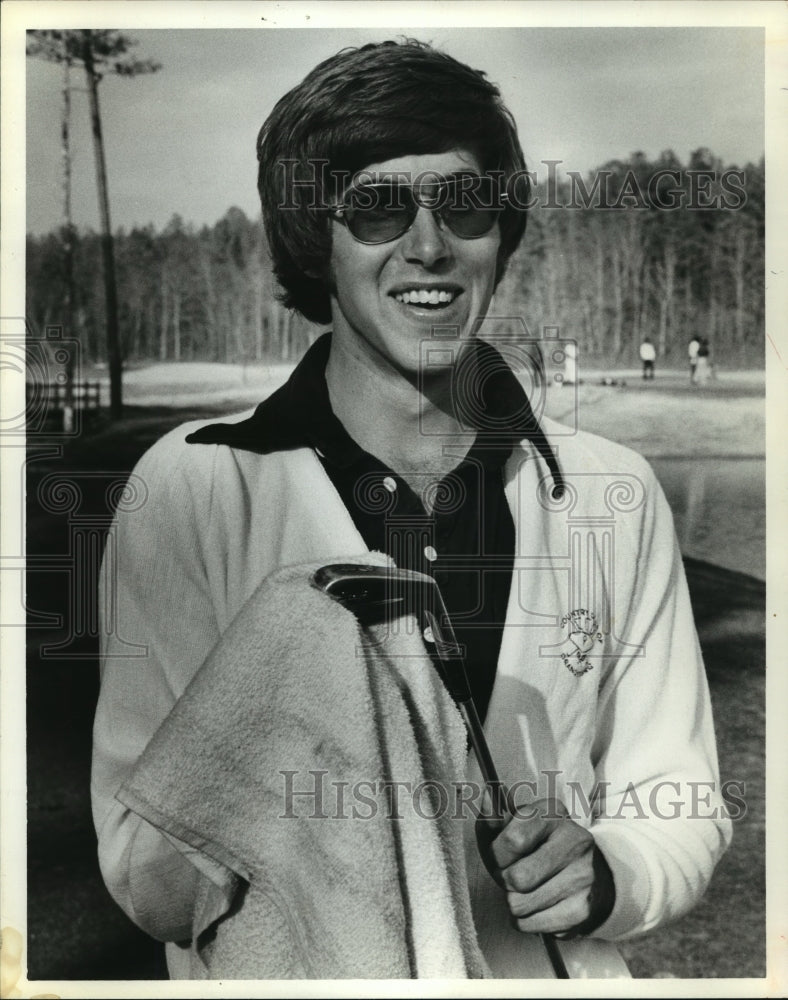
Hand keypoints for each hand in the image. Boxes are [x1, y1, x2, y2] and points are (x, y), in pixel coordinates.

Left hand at [476, 796, 614, 936]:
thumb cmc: (537, 847)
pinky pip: (530, 925)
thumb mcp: (515, 826)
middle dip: (504, 880)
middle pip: (517, 878)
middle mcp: (576, 841)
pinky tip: (538, 905)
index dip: (497, 854)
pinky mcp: (582, 910)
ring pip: (519, 904)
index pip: (513, 840)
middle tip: (512, 875)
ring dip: (513, 902)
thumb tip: (485, 796)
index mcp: (554, 813)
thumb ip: (495, 817)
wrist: (586, 877)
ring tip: (526, 890)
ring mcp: (583, 877)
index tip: (501, 855)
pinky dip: (525, 920)